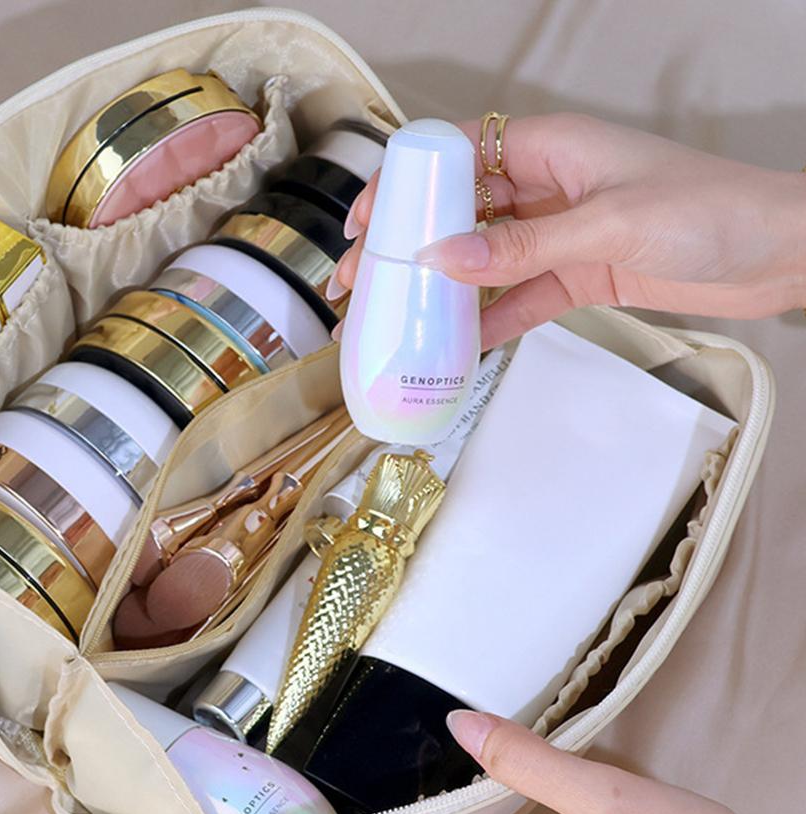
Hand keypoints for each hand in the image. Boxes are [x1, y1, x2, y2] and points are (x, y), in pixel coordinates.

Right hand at [330, 114, 805, 346]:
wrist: (779, 253)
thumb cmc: (711, 210)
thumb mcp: (607, 224)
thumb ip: (523, 246)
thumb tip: (445, 259)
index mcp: (552, 148)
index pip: (459, 155)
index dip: (405, 185)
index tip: (366, 221)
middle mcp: (548, 188)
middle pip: (460, 214)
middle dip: (410, 247)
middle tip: (365, 284)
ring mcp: (561, 236)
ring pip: (485, 262)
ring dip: (443, 293)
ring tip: (397, 323)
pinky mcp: (578, 276)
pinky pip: (520, 299)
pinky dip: (491, 323)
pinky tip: (459, 348)